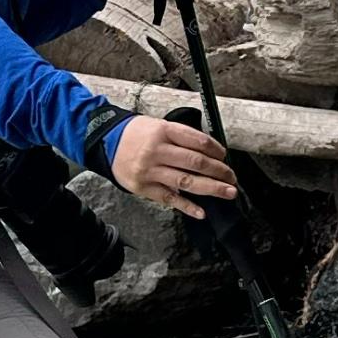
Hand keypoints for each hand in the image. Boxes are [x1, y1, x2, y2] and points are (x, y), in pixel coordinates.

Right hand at [110, 114, 235, 217]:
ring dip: (211, 188)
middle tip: (232, 177)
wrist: (105, 142)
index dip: (216, 150)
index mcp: (164, 131)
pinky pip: (170, 198)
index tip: (224, 157)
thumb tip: (210, 154)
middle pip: (196, 162)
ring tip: (228, 192)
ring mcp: (151, 170)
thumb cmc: (136, 134)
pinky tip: (201, 212)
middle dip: (219, 171)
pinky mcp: (144, 187)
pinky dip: (187, 206)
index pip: (198, 141)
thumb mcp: (159, 125)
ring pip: (187, 181)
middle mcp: (158, 151)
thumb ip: (182, 138)